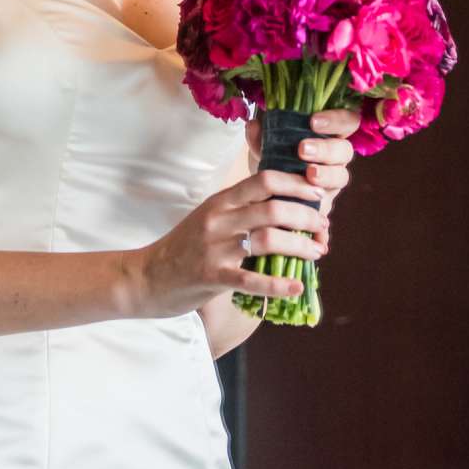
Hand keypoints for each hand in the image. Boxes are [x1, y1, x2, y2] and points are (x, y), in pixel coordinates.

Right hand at [124, 169, 328, 317]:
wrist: (145, 277)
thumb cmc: (183, 248)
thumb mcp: (209, 219)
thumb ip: (240, 211)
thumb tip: (284, 209)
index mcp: (220, 201)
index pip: (264, 180)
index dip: (296, 184)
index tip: (317, 193)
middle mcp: (219, 219)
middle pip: (273, 208)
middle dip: (306, 216)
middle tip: (323, 226)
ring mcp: (215, 248)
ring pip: (268, 239)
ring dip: (300, 246)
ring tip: (317, 252)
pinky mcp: (212, 277)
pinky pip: (251, 279)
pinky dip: (278, 284)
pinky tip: (296, 287)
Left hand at [247, 107, 360, 213]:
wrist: (270, 192)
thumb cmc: (274, 159)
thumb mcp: (266, 146)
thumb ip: (261, 137)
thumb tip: (253, 125)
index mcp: (328, 135)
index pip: (346, 121)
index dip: (337, 119)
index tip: (313, 121)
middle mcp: (336, 158)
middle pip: (345, 150)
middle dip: (326, 149)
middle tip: (303, 150)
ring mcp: (333, 181)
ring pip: (341, 176)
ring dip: (326, 174)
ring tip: (309, 174)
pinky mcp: (325, 204)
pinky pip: (328, 205)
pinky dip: (318, 207)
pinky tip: (305, 207)